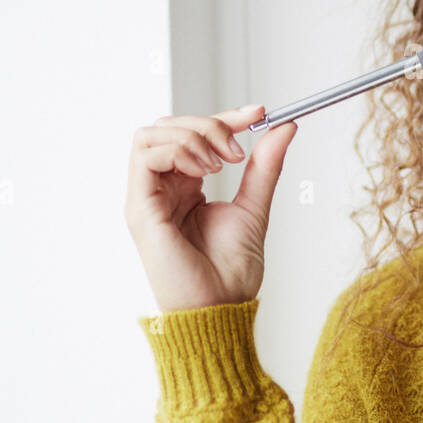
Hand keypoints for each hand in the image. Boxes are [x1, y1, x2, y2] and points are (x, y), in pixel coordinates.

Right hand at [125, 105, 297, 312]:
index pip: (194, 134)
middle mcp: (161, 189)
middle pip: (169, 126)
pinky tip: (204, 172)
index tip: (260, 113)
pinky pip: (144, 156)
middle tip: (239, 147)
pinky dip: (178, 151)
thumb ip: (264, 166)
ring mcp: (147, 197)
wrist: (221, 309)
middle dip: (209, 123)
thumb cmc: (230, 272)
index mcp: (184, 187)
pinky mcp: (139, 208)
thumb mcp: (254, 206)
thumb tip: (283, 128)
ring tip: (220, 162)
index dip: (225, 117)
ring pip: (152, 133)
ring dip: (192, 135)